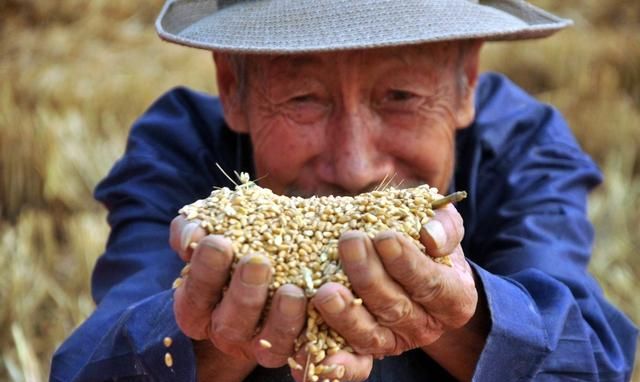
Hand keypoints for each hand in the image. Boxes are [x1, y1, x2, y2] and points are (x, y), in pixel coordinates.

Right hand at [169, 216, 307, 381]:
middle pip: (230, 325)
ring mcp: (263, 343)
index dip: (204, 273)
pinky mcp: (298, 347)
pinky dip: (311, 331)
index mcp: (200, 306)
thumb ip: (195, 226)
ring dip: (281, 318)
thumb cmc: (242, 234)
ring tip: (292, 290)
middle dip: (243, 294)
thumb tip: (190, 236)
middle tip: (257, 262)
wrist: (289, 243)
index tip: (218, 242)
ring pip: (269, 342)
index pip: (194, 297)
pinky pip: (304, 348)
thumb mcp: (218, 223)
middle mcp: (228, 330)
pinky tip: (320, 307)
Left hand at [311, 204, 486, 380]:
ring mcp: (396, 341)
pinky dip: (336, 358)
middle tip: (349, 242)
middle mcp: (427, 326)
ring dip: (346, 313)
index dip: (408, 263)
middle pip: (396, 306)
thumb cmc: (427, 242)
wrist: (410, 267)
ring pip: (370, 333)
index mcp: (455, 299)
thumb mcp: (445, 228)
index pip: (431, 283)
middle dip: (369, 276)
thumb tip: (431, 235)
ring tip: (326, 290)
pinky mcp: (369, 350)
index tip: (384, 237)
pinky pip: (351, 356)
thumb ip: (446, 226)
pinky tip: (319, 352)